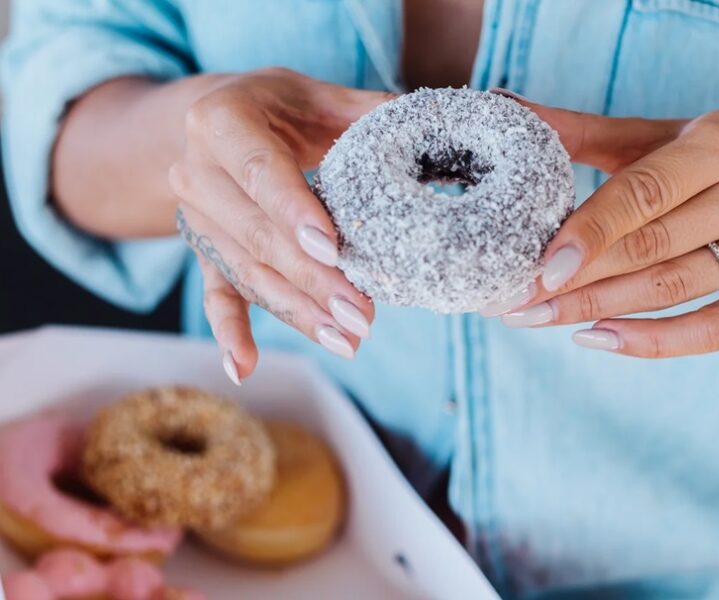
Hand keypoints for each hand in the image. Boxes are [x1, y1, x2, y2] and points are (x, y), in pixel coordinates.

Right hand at [170, 68, 394, 382]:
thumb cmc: (278, 107)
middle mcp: (197, 173)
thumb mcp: (317, 95)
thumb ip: (367, 112)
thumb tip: (433, 126)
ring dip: (296, 311)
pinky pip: (216, 294)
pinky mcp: (204, 252)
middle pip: (257, 236)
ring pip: (248, 273)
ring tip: (344, 341)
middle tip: (361, 316)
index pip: (260, 172)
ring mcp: (197, 219)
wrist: (216, 124)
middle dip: (311, 280)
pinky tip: (245, 369)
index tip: (333, 250)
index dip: (295, 213)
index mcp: (221, 122)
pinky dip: (230, 333)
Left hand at [489, 91, 718, 357]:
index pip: (645, 193)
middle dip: (576, 281)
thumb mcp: (653, 137)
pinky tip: (594, 338)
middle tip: (516, 300)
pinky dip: (652, 343)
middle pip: (651, 247)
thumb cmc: (703, 160)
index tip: (540, 267)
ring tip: (534, 318)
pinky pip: (714, 331)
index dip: (590, 232)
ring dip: (596, 311)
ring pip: (672, 289)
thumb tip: (502, 107)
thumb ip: (580, 130)